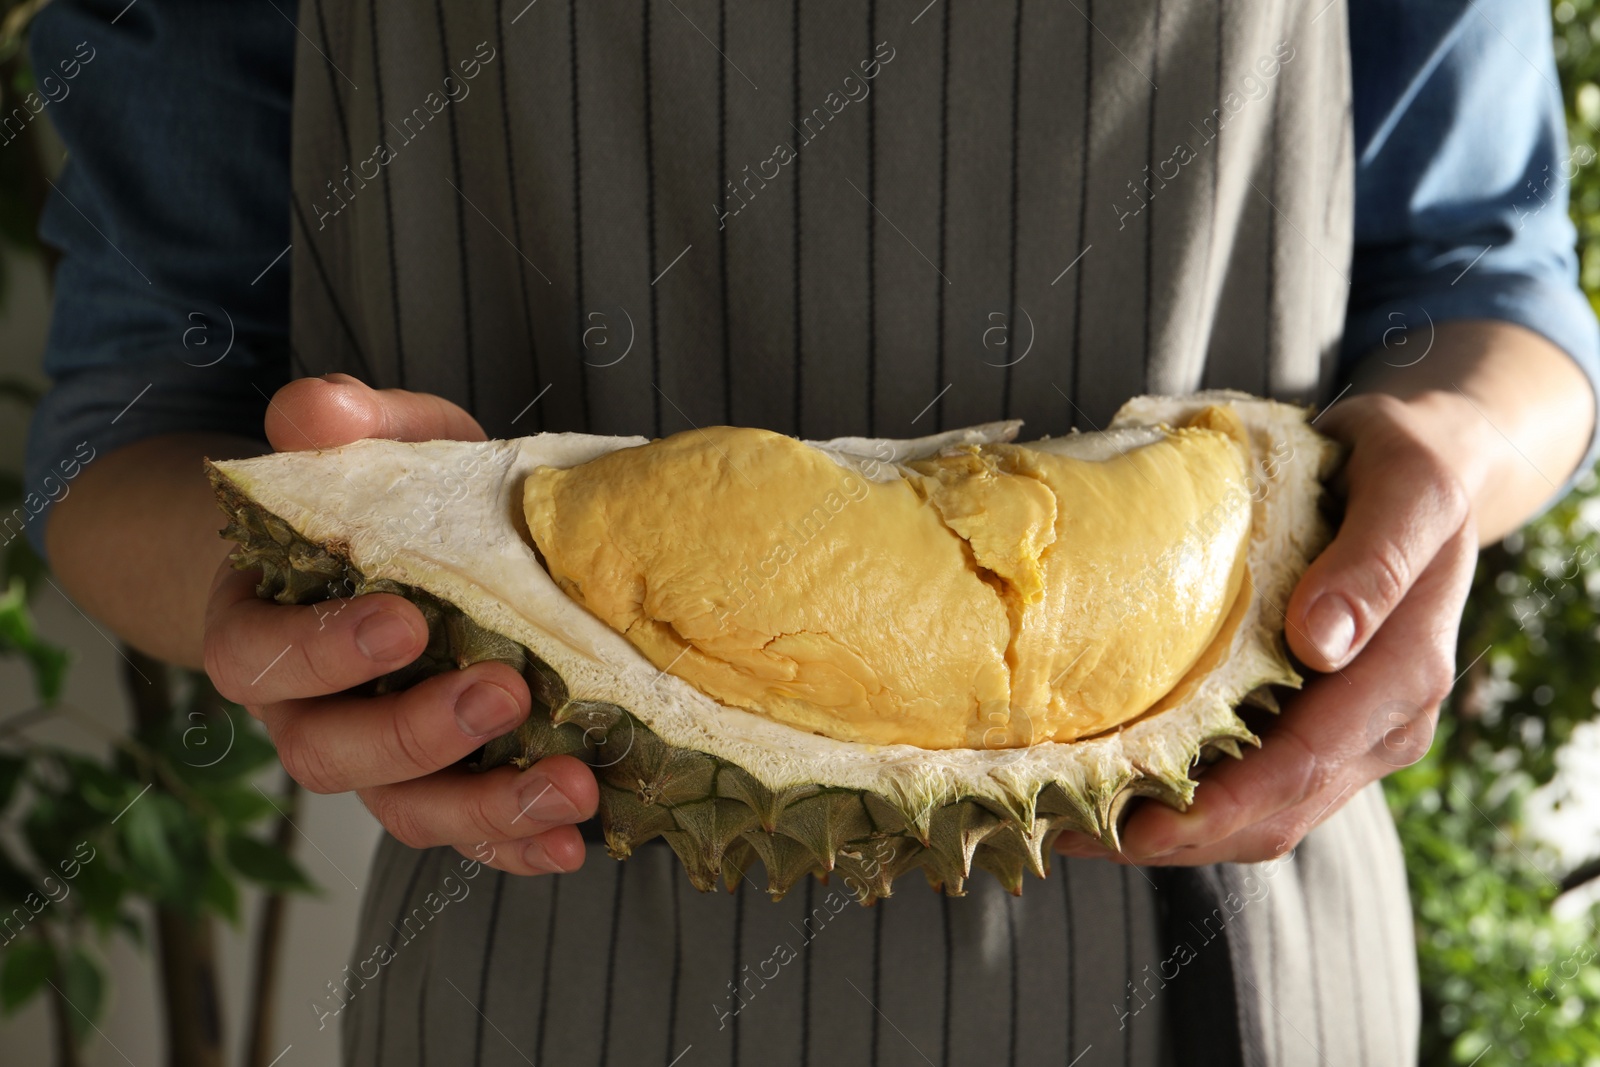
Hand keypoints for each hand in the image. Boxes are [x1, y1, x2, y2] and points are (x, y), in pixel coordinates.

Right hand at [204, 374, 597, 875]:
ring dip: (486, 809)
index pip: (263, 655)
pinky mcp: (437, 785)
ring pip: (403, 810)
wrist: (384, 555)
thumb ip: (339, 424)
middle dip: (418, 734)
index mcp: (266, 623)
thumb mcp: (368, 444)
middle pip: (331, 754)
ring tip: (570, 790)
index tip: (405, 619)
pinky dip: (516, 843)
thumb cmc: (374, 498)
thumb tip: (320, 409)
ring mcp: (374, 758)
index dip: (324, 649)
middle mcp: (306, 708)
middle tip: (504, 692)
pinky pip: (464, 834)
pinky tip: (572, 840)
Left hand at [1056, 392, 1479, 865]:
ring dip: (1171, 832)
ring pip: (1258, 818)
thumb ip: (1375, 562)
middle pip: (1273, 815)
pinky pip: (1248, 785)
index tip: (1139, 828)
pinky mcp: (1311, 726)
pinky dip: (1183, 801)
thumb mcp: (1406, 489)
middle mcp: (1382, 726)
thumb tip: (1320, 641)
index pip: (1305, 767)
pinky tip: (1110, 790)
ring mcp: (1348, 736)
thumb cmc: (1407, 467)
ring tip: (1072, 826)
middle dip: (1176, 837)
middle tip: (1070, 835)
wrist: (1431, 469)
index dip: (1220, 807)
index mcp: (1403, 676)